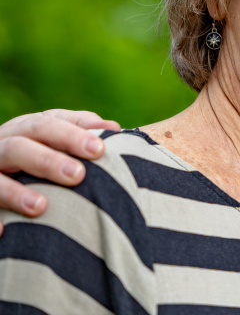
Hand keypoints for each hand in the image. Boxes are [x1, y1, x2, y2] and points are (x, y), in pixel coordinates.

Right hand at [0, 110, 120, 231]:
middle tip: (77, 174)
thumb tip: (115, 128)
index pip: (48, 122)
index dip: (73, 133)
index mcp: (26, 128)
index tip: (100, 148)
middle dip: (48, 159)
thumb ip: (79, 132)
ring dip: (16, 192)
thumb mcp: (53, 141)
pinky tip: (4, 230)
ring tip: (41, 207)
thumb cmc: (38, 159)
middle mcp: (2, 144)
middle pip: (20, 144)